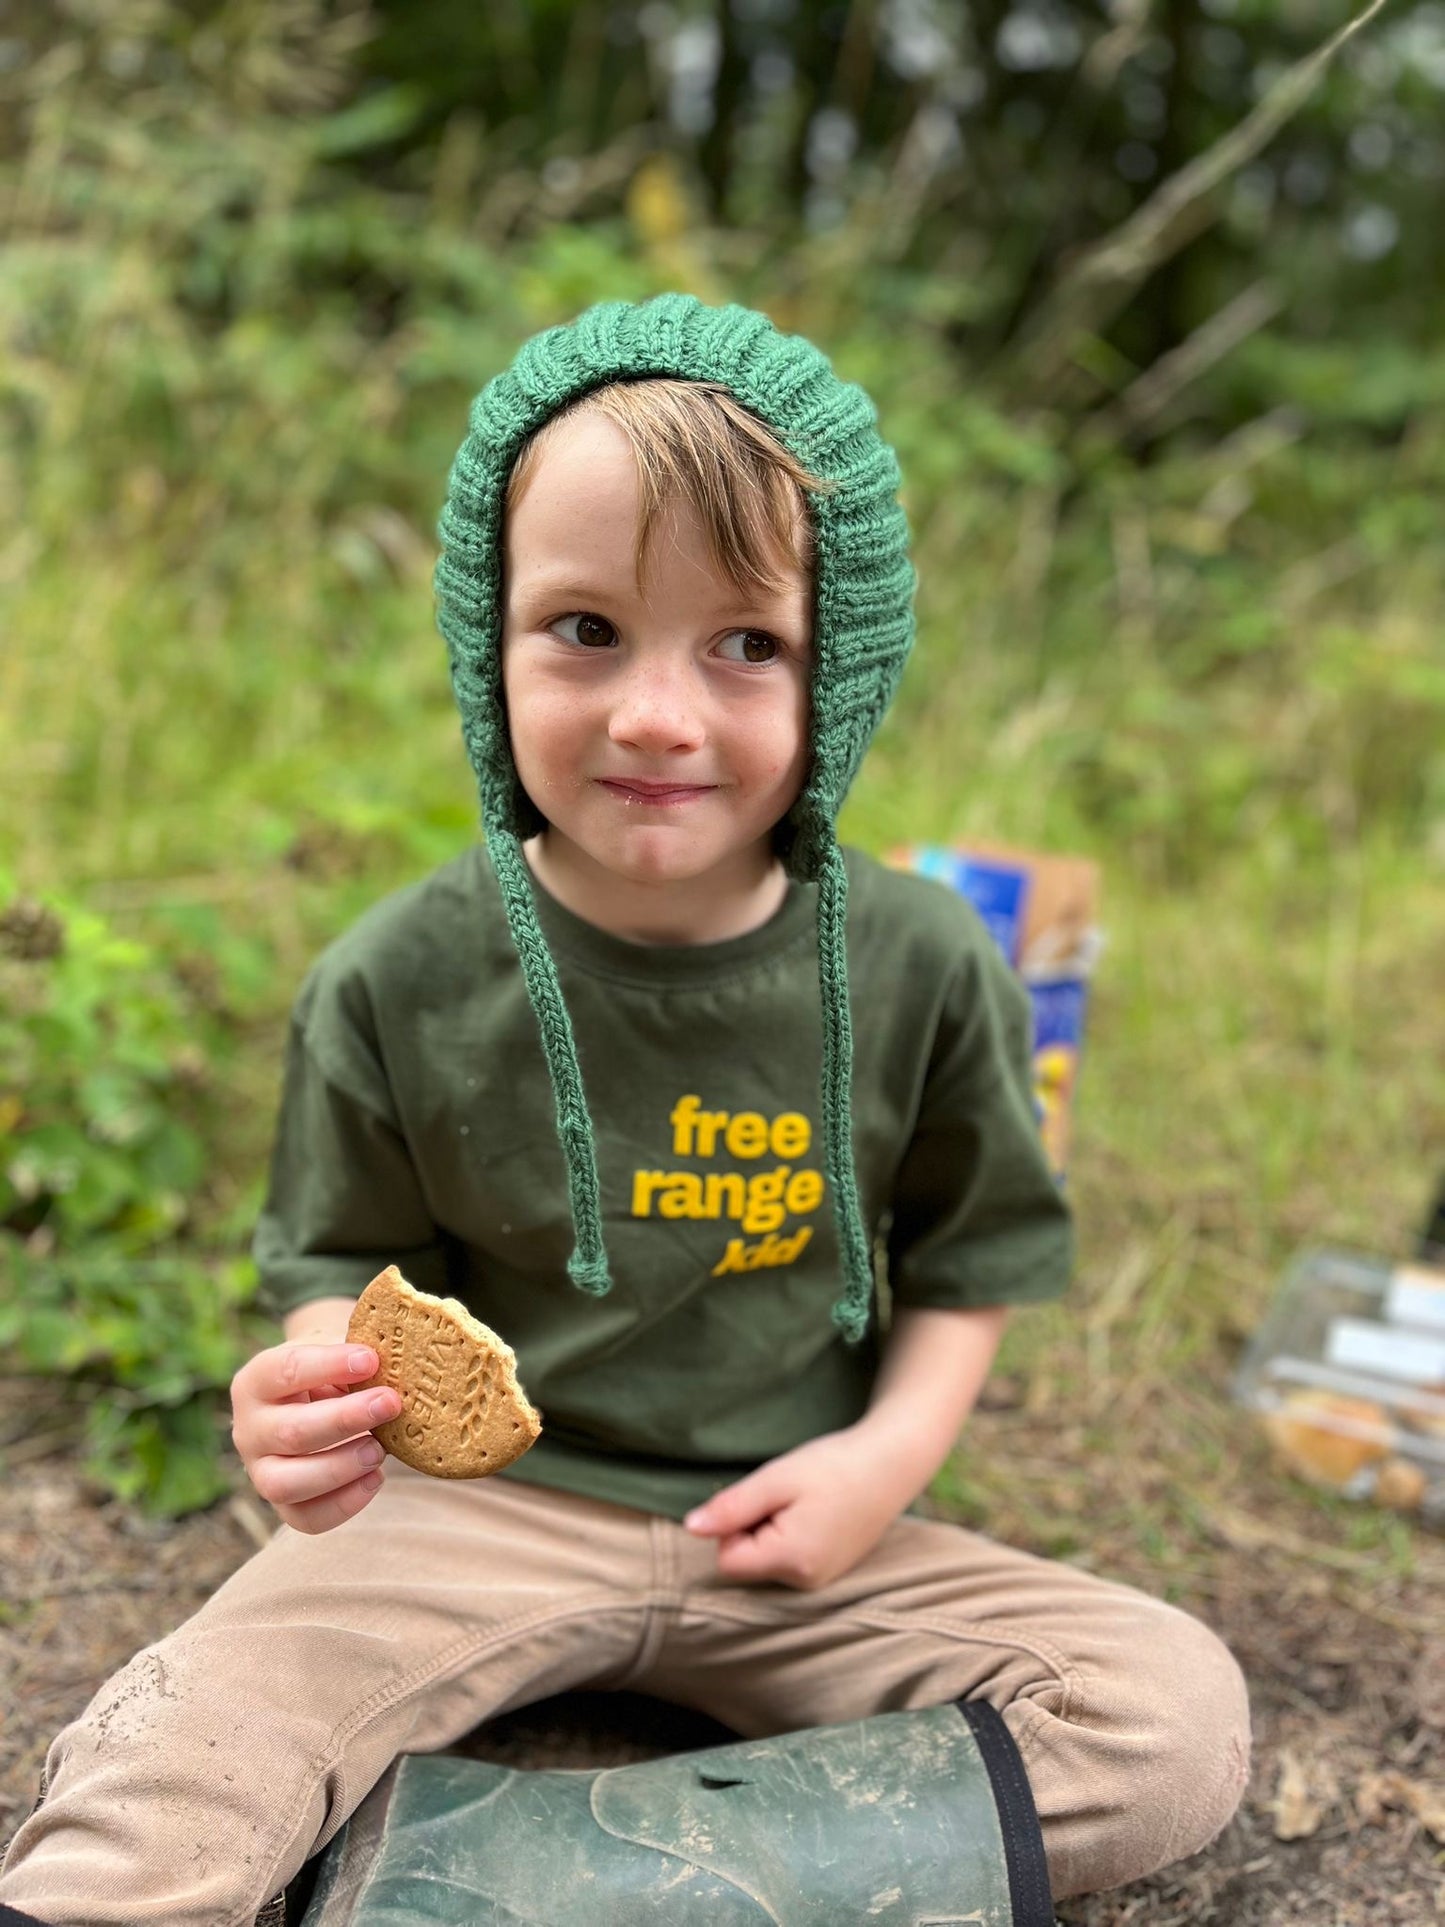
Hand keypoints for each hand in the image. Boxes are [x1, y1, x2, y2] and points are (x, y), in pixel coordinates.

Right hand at [230, 1342, 402, 1535]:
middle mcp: (249, 1430)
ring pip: (286, 1484)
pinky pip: (306, 1518)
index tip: (371, 1359)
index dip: (328, 1365)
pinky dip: (344, 1503)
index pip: (285, 1370)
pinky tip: (375, 1478)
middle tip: (390, 1404)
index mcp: (256, 1382)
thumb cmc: (333, 1372)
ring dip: (339, 1468)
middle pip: (290, 1432)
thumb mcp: (336, 1353)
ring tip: (379, 1449)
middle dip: (345, 1419)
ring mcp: (260, 1472)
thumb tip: (397, 1360)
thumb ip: (356, 1356)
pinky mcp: (284, 1505)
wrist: (318, 1402)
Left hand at [683, 1428, 906, 1590]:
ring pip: (767, 1560)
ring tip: (804, 1501)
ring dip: (772, 1530)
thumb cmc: (833, 1466)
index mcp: (790, 1561)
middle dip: (753, 1527)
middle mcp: (805, 1583)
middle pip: (747, 1561)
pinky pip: (789, 1560)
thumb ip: (731, 1508)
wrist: (891, 1464)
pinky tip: (815, 1512)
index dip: (732, 1525)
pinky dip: (791, 1535)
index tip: (760, 1498)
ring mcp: (820, 1581)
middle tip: (786, 1496)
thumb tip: (691, 1529)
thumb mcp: (776, 1480)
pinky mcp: (829, 1572)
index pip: (727, 1560)